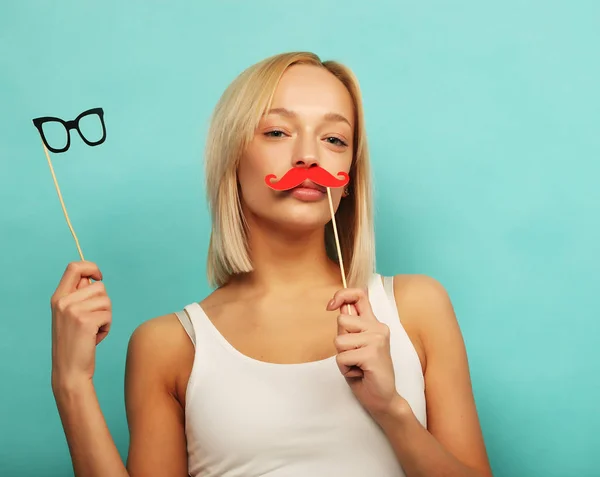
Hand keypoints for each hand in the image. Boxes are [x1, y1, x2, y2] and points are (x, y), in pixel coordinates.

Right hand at [50, 261, 110, 391]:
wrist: (69, 371)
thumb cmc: (75, 343)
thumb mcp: (70, 316)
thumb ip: (79, 296)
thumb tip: (94, 277)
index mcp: (58, 298)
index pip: (75, 267)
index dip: (91, 267)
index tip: (99, 276)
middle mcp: (63, 302)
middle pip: (99, 286)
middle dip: (103, 303)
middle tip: (93, 320)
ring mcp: (73, 311)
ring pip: (106, 301)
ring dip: (106, 316)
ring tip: (93, 330)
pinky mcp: (85, 321)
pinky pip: (108, 315)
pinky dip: (107, 327)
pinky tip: (95, 338)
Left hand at [328, 288, 400, 417]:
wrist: (382, 399)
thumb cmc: (366, 373)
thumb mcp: (354, 345)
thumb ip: (349, 327)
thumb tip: (338, 306)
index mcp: (374, 323)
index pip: (359, 294)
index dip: (341, 295)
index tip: (331, 305)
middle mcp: (378, 328)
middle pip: (341, 320)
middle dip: (340, 341)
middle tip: (354, 355)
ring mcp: (377, 339)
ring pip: (339, 341)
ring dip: (342, 357)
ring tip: (357, 365)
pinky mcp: (372, 354)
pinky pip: (342, 357)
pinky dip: (345, 369)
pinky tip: (359, 373)